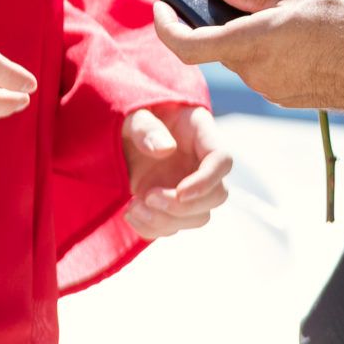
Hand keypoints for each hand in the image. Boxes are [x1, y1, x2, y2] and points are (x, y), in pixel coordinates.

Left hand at [121, 103, 232, 239]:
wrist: (122, 134)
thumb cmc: (133, 116)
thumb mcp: (133, 114)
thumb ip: (146, 127)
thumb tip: (165, 150)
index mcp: (200, 133)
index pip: (222, 160)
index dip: (207, 181)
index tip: (181, 192)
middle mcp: (200, 164)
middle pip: (216, 195)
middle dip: (183, 206)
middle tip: (148, 197)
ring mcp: (188, 187)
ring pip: (198, 217)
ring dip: (166, 221)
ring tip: (133, 207)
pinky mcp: (170, 205)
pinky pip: (172, 227)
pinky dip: (152, 229)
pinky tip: (130, 213)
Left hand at [152, 0, 343, 113]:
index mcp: (252, 44)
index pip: (187, 45)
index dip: (165, 26)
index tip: (160, 7)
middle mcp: (256, 73)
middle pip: (219, 46)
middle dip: (221, 21)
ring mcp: (273, 90)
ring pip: (245, 57)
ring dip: (251, 35)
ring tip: (283, 9)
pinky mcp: (291, 97)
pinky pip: (267, 70)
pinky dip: (271, 51)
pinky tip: (301, 34)